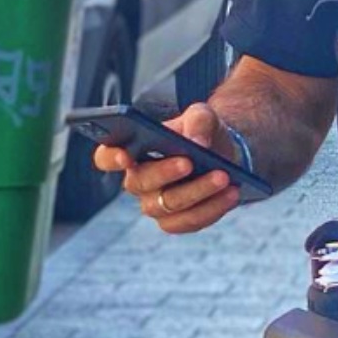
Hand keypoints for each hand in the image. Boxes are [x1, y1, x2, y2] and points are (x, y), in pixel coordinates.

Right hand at [93, 103, 241, 233]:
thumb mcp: (203, 116)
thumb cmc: (201, 132)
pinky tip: (231, 194)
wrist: (223, 154)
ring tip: (224, 177)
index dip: (110, 158)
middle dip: (165, 173)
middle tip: (190, 162)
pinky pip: (189, 221)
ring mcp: (155, 204)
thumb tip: (198, 143)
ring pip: (167, 206)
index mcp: (132, 150)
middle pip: (139, 183)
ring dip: (198, 192)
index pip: (106, 156)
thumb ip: (198, 121)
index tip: (124, 156)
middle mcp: (138, 181)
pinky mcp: (176, 221)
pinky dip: (212, 208)